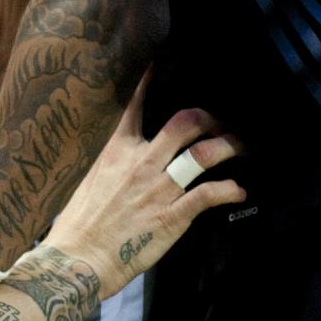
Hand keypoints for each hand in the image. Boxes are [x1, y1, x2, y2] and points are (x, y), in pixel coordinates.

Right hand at [44, 78, 243, 284]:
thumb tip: (120, 154)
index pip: (133, 105)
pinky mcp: (173, 214)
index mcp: (116, 151)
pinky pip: (210, 194)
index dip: (149, 79)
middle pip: (185, 123)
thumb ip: (108, 162)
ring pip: (204, 154)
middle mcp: (141, 162)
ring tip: (241, 147)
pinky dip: (230, 189)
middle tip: (220, 123)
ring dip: (229, 146)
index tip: (160, 61)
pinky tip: (238, 190)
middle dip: (210, 118)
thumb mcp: (86, 180)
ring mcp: (159, 188)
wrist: (79, 260)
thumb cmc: (79, 225)